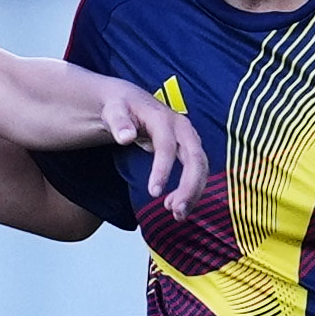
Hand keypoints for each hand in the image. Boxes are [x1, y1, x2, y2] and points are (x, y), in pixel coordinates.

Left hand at [96, 85, 210, 215]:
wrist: (131, 101)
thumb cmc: (121, 108)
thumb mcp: (113, 110)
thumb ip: (118, 123)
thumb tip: (125, 137)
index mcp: (163, 118)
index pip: (166, 146)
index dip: (162, 169)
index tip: (153, 193)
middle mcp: (182, 128)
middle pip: (195, 158)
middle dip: (189, 186)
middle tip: (176, 211)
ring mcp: (189, 138)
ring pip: (201, 167)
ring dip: (193, 192)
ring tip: (177, 214)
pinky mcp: (190, 149)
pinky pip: (197, 171)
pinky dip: (191, 189)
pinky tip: (175, 206)